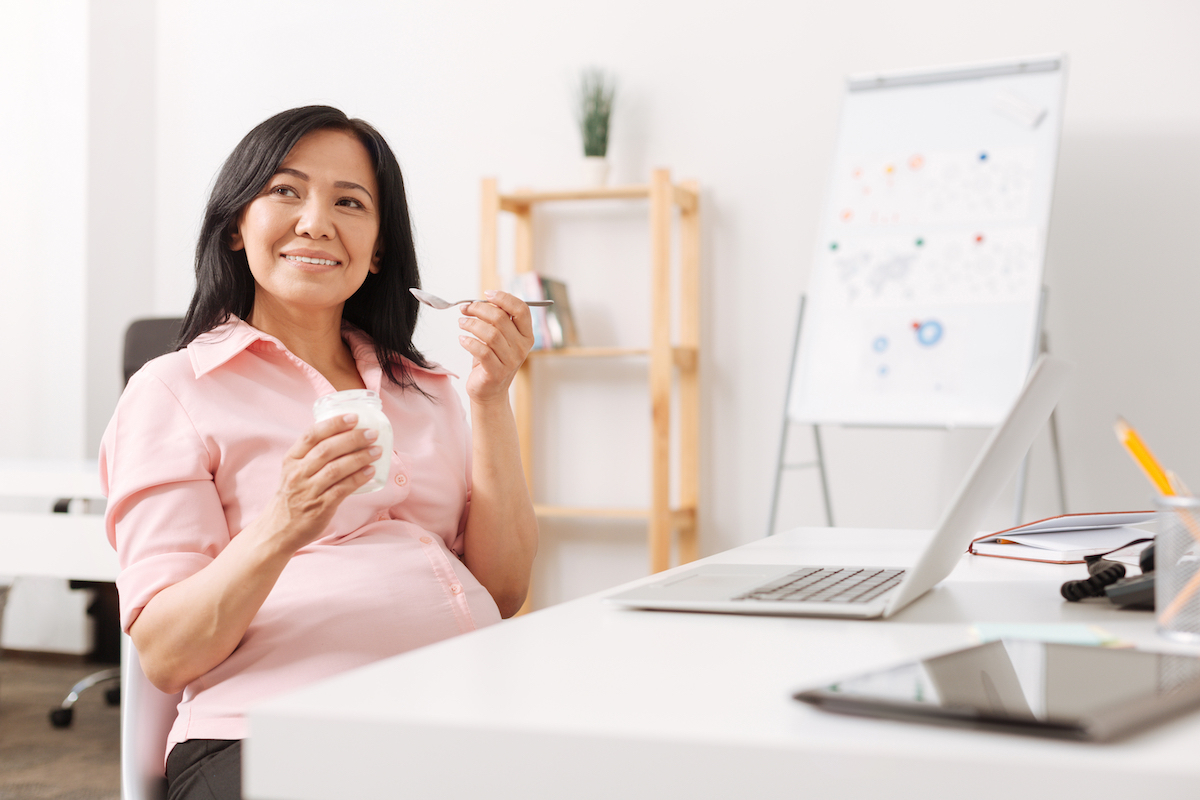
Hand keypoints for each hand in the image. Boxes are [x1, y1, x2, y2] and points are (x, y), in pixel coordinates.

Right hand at [261, 414, 380, 551]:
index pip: (312, 435)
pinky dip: (358, 478)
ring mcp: (308, 490)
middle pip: (327, 449)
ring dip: (359, 457)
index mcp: (291, 460)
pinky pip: (342, 489)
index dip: (334, 424)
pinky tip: (370, 471)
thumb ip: (311, 455)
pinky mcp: (320, 507)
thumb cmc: (291, 496)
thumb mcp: (293, 471)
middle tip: (372, 433)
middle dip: (352, 439)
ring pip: (336, 468)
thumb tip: (345, 436)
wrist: (278, 530)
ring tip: (377, 451)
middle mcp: (298, 473)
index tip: (353, 417)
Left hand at [458, 290, 534, 404]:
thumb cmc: (492, 359)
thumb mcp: (499, 338)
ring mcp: (511, 361)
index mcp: (526, 335)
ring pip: (490, 334)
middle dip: (479, 309)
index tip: (486, 294)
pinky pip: (481, 351)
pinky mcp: (496, 373)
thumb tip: (479, 301)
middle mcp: (522, 348)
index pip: (521, 310)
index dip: (504, 298)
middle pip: (501, 319)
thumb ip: (497, 320)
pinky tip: (462, 339)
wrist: (489, 391)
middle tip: (465, 308)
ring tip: (461, 322)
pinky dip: (468, 342)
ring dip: (471, 324)